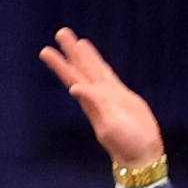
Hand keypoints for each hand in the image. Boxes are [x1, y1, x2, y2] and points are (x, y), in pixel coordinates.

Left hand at [40, 27, 161, 170]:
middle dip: (71, 52)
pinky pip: (109, 77)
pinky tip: (97, 61)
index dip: (60, 64)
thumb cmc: (126, 143)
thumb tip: (75, 87)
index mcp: (92, 102)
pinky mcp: (123, 97)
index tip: (45, 51)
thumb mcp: (108, 124)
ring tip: (78, 41)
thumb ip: (94, 102)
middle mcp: (98, 97)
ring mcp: (110, 96)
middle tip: (61, 32)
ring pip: (96, 70)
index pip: (73, 77)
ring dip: (86, 56)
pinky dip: (101, 67)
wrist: (142, 154)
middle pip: (82, 68)